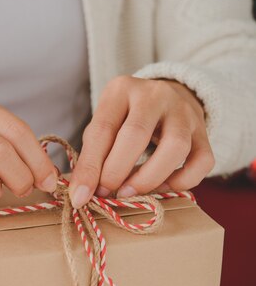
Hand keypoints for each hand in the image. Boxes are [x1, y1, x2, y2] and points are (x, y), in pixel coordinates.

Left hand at [70, 76, 213, 207]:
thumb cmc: (125, 117)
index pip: (103, 129)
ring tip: (129, 193)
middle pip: (136, 134)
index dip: (90, 167)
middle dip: (116, 171)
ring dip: (149, 178)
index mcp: (121, 90)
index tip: (80, 195)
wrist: (167, 96)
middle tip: (106, 192)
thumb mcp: (103, 124)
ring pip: (175, 146)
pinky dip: (182, 182)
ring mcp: (184, 112)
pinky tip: (161, 188)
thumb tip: (80, 193)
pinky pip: (202, 161)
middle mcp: (155, 95)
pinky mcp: (204, 132)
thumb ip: (92, 154)